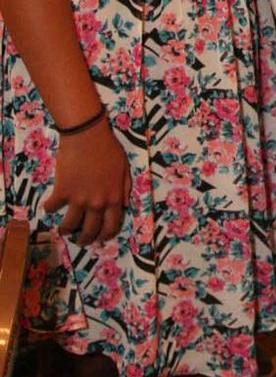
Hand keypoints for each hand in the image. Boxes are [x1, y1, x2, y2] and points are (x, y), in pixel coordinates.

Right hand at [43, 117, 130, 244]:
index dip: (106, 235)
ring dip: (66, 230)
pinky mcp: (61, 191)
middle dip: (85, 239)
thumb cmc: (108, 148)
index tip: (101, 238)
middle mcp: (97, 203)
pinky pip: (52, 207)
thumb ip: (124, 188)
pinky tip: (49, 207)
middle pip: (90, 230)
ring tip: (64, 230)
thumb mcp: (124, 168)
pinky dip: (50, 208)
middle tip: (81, 241)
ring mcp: (78, 199)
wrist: (87, 135)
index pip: (112, 225)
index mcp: (114, 198)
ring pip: (70, 225)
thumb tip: (122, 205)